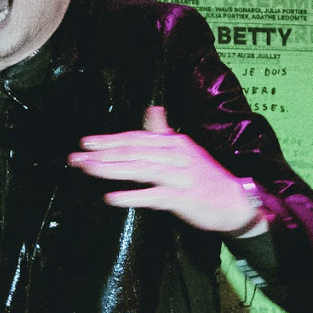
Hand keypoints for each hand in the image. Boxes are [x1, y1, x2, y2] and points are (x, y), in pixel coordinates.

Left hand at [67, 106, 266, 236]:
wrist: (237, 202)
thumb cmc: (207, 178)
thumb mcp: (186, 150)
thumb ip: (164, 132)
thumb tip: (152, 110)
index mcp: (174, 143)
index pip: (136, 138)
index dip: (109, 140)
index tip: (85, 143)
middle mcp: (176, 156)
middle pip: (133, 152)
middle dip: (102, 154)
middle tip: (75, 157)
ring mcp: (179, 177)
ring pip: (139, 170)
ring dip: (110, 170)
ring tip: (87, 170)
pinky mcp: (183, 198)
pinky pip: (152, 196)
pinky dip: (131, 196)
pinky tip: (111, 197)